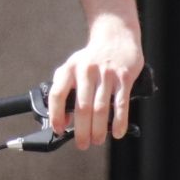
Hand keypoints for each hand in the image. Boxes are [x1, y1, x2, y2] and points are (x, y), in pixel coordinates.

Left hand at [47, 16, 144, 149]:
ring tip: (97, 140)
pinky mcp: (123, 77)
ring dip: (98, 129)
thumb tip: (63, 117)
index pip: (58, 95)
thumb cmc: (93, 57)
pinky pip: (121, 103)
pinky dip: (119, 121)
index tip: (59, 129)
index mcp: (70, 69)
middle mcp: (86, 70)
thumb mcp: (74, 66)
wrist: (116, 36)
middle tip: (82, 144)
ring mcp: (106, 73)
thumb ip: (65, 88)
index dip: (56, 115)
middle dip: (81, 130)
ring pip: (101, 108)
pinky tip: (116, 132)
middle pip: (82, 107)